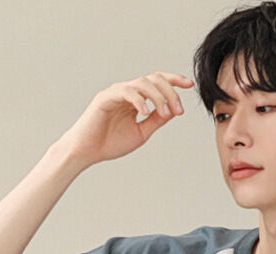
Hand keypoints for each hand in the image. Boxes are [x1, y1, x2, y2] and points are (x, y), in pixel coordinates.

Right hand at [56, 71, 194, 168]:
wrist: (86, 152)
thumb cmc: (109, 143)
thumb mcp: (140, 132)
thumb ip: (156, 120)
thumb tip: (173, 110)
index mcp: (136, 99)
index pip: (158, 83)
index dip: (174, 81)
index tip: (189, 85)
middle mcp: (127, 92)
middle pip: (154, 79)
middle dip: (170, 92)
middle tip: (178, 110)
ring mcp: (116, 92)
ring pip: (143, 83)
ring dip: (158, 96)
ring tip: (164, 112)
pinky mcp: (105, 98)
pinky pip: (126, 92)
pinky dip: (139, 100)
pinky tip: (146, 111)